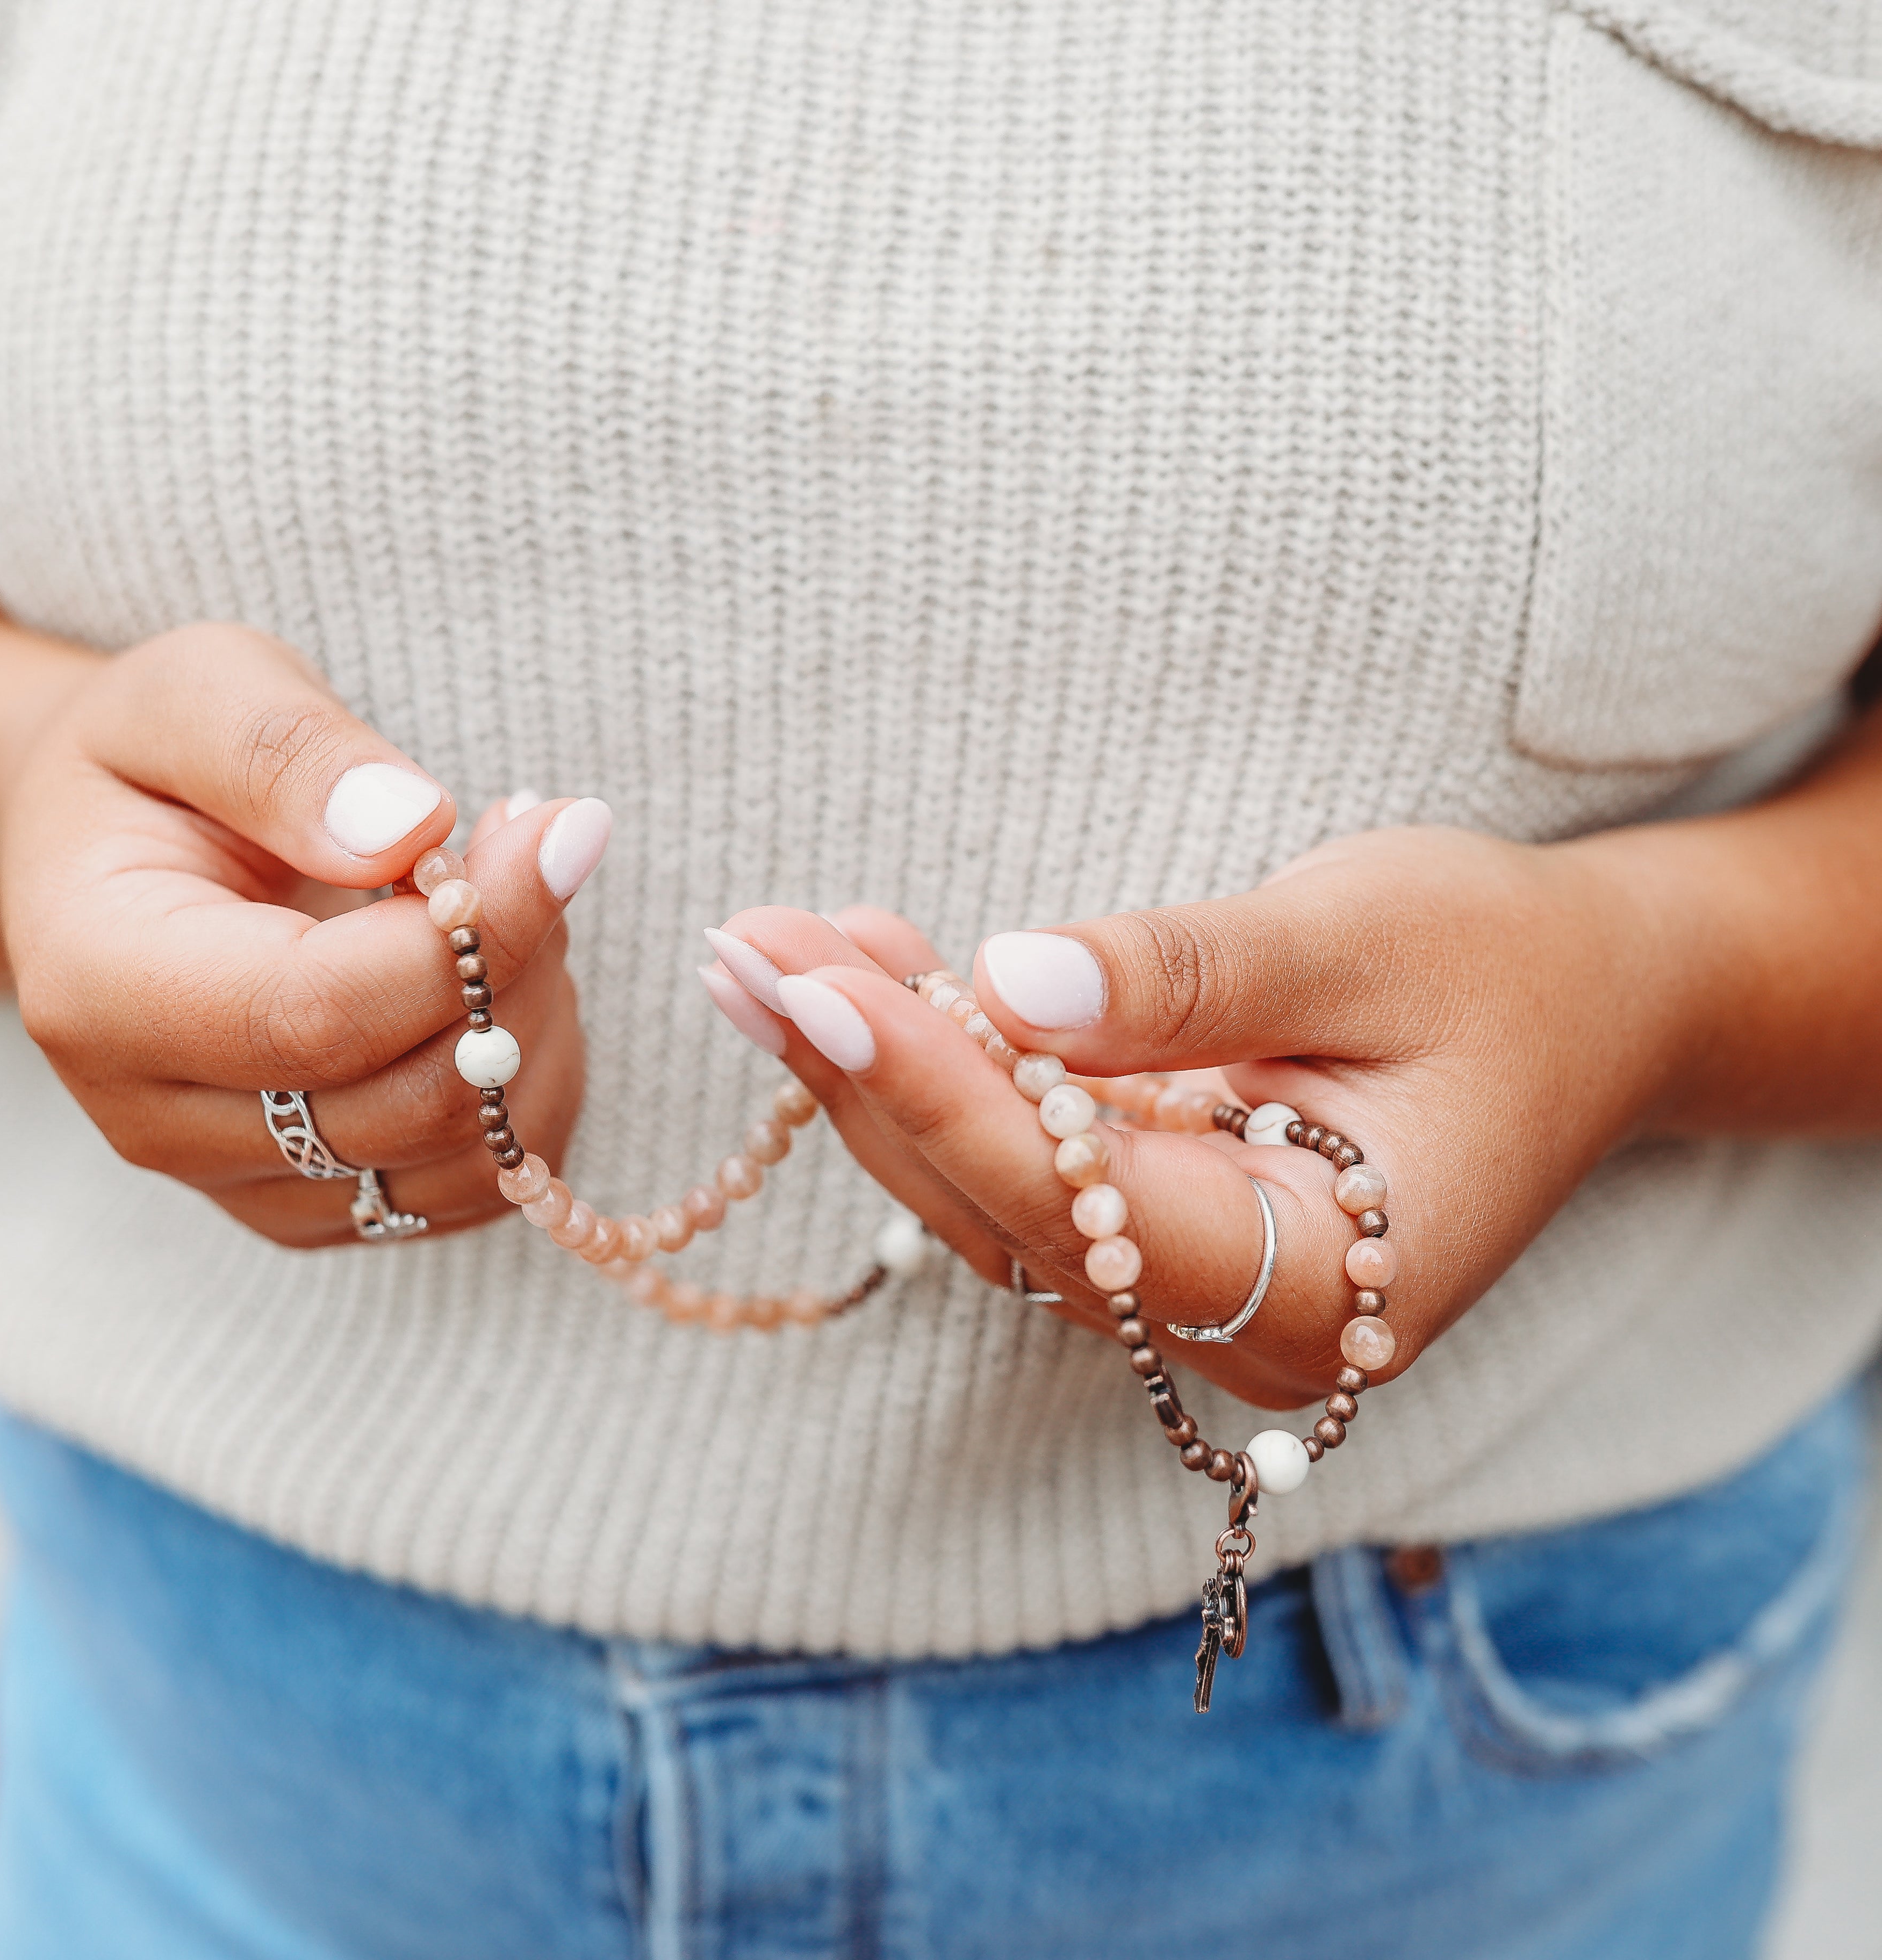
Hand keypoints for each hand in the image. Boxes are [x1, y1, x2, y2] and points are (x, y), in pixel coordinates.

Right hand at [0, 623, 609, 1245]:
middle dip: (515, 967)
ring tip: (508, 901)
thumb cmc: (159, 764)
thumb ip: (288, 754)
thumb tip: (410, 833)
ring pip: (466, 1155)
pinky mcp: (321, 1203)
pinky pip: (480, 1185)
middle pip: (412, 1099)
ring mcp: (242, 1182)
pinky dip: (531, 1084)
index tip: (563, 833)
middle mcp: (158, 1120)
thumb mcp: (199, 693)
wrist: (121, 854)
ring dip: (536, 1024)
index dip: (469, 937)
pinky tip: (504, 979)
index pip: (319, 1014)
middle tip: (533, 843)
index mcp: (101, 990)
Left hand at [707, 825, 1688, 1408]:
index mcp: (1334, 1282)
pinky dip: (937, 1072)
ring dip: (875, 1076)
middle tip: (746, 954)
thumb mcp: (1370, 938)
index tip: (815, 992)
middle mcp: (1253, 1324)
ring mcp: (1202, 1290)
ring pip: (995, 1199)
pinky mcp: (1167, 1232)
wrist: (1594, 1005)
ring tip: (764, 955)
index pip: (1091, 1204)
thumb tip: (1008, 980)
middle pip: (1013, 1215)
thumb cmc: (1510, 964)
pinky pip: (1025, 1166)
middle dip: (870, 1080)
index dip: (942, 1094)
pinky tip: (855, 978)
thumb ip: (1190, 977)